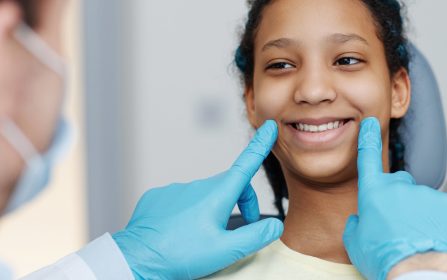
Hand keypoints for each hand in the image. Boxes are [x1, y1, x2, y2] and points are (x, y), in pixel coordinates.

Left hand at [112, 120, 282, 279]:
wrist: (137, 260)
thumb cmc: (180, 255)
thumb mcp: (226, 250)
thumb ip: (255, 236)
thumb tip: (275, 226)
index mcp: (217, 195)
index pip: (246, 165)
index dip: (260, 146)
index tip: (269, 127)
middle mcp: (197, 186)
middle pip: (229, 188)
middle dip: (240, 204)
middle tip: (238, 232)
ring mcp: (175, 190)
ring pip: (204, 196)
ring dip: (212, 211)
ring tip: (203, 238)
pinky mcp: (158, 198)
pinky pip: (180, 201)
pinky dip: (188, 213)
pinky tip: (180, 232)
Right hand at [342, 117, 446, 279]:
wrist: (415, 271)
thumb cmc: (382, 258)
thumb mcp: (354, 242)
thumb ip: (355, 222)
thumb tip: (360, 217)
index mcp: (373, 192)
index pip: (368, 158)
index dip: (367, 139)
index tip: (370, 123)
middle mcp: (399, 186)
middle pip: (398, 184)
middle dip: (398, 198)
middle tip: (398, 224)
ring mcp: (425, 193)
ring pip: (421, 199)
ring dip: (418, 212)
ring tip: (416, 236)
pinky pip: (441, 207)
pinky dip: (438, 219)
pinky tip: (432, 235)